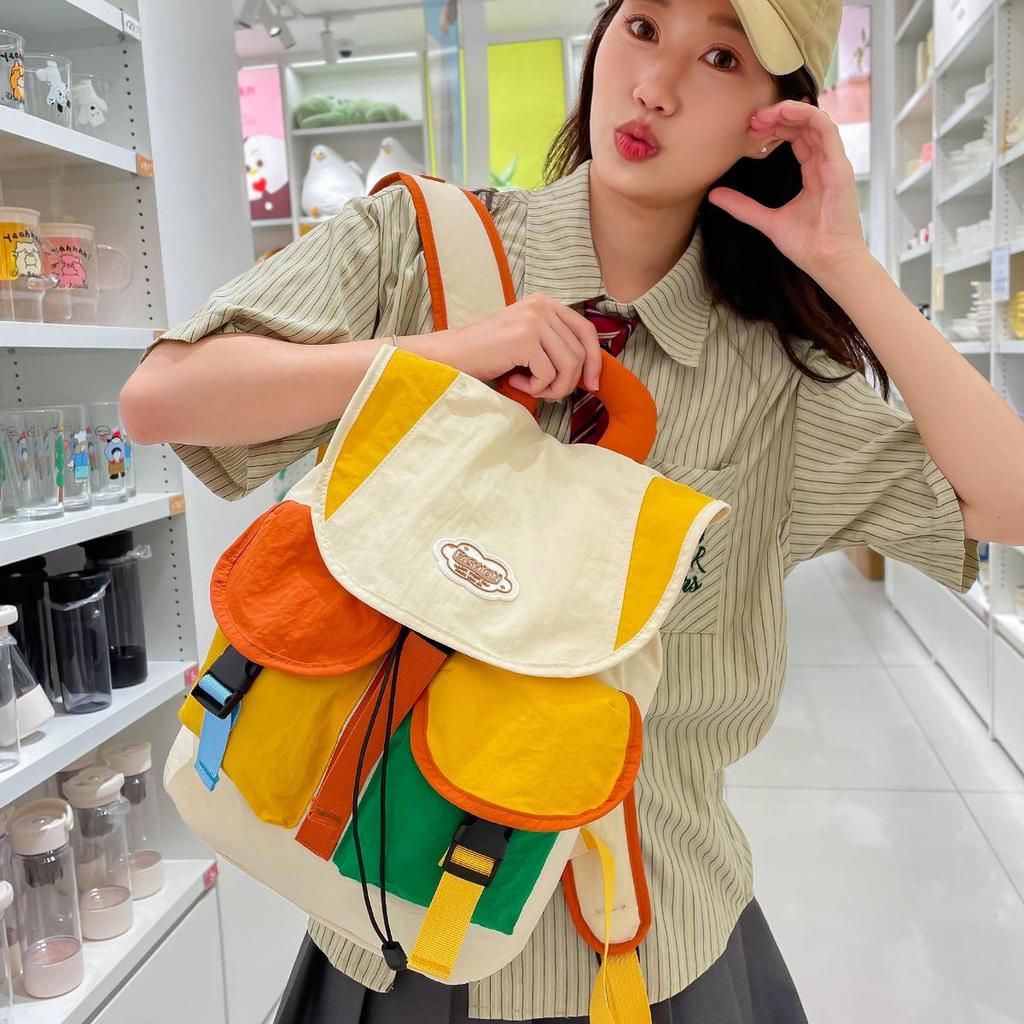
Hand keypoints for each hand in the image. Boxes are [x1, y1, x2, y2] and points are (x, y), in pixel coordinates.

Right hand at [428, 292, 602, 399]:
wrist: (451, 357)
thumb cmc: (488, 356)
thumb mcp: (528, 342)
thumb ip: (555, 346)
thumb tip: (591, 373)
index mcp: (544, 303)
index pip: (586, 331)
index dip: (595, 361)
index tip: (592, 384)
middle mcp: (542, 306)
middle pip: (580, 353)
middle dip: (567, 382)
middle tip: (544, 392)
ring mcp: (534, 320)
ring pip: (569, 366)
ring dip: (552, 388)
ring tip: (528, 387)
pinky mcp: (524, 338)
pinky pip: (549, 375)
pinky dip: (535, 388)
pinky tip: (514, 381)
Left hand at [706, 99, 868, 281]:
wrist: (828, 262)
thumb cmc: (807, 245)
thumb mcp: (767, 221)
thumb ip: (743, 206)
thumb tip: (715, 195)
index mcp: (813, 173)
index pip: (796, 138)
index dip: (774, 129)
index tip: (750, 131)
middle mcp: (825, 164)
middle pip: (803, 126)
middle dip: (778, 117)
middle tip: (752, 120)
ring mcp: (834, 163)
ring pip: (815, 121)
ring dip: (789, 112)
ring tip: (764, 115)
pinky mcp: (840, 166)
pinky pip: (826, 130)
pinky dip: (807, 115)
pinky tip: (786, 112)